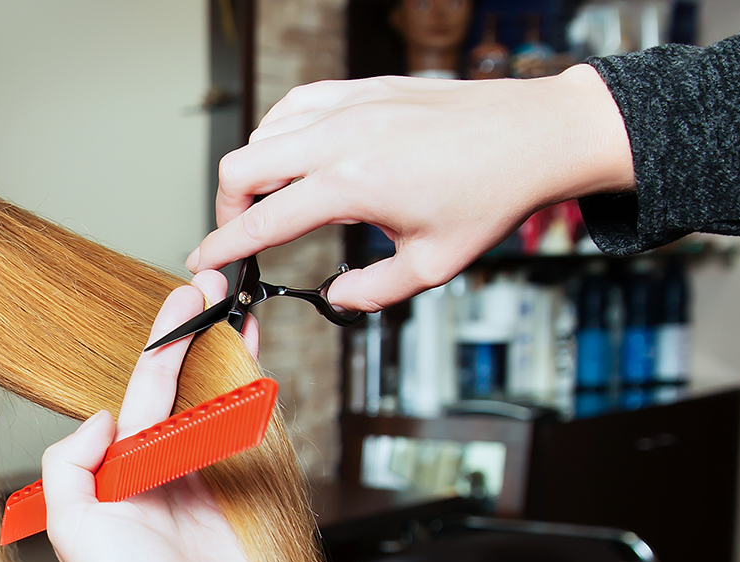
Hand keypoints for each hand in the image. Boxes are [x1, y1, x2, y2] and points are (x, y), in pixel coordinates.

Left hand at [42, 271, 264, 561]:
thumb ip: (71, 460)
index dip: (164, 340)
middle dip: (198, 334)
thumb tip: (102, 413)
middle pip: (185, 384)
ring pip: (220, 402)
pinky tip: (260, 366)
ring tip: (239, 310)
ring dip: (230, 356)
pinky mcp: (243, 497)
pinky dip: (259, 400)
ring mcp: (205, 479)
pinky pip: (253, 437)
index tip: (183, 299)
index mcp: (121, 465)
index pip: (144, 386)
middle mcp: (162, 465)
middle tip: (215, 284)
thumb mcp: (71, 521)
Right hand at [186, 64, 634, 311]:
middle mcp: (341, 138)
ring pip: (264, 131)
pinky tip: (298, 156)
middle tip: (241, 235)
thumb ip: (372, 290)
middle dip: (228, 208)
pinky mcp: (363, 88)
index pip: (262, 220)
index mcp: (352, 185)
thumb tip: (336, 296)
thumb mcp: (431, 266)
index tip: (205, 262)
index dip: (224, 247)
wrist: (534, 136)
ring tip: (274, 200)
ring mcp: (350, 106)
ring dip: (256, 169)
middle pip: (242, 166)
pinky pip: (296, 105)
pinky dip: (282, 132)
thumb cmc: (490, 196)